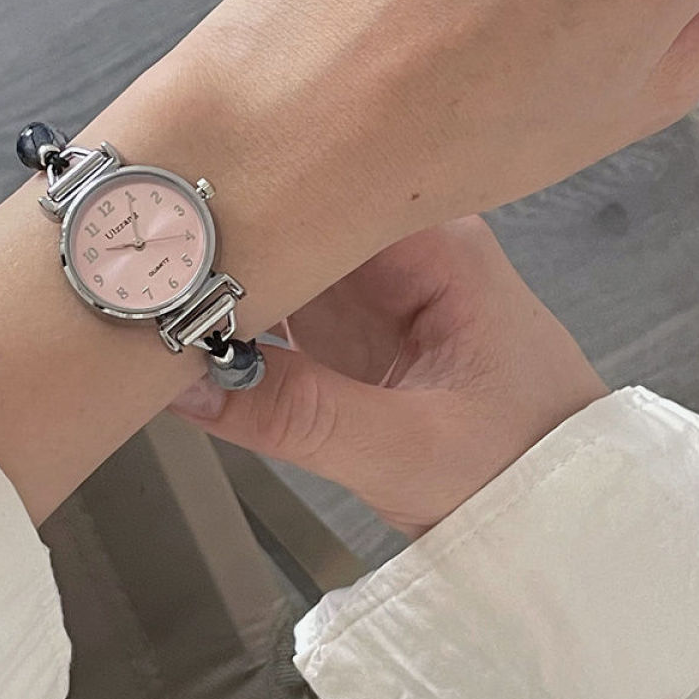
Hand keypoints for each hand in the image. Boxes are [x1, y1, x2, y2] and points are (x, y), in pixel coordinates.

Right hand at [171, 218, 606, 537]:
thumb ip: (299, 415)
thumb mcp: (412, 450)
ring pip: (278, 250)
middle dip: (219, 227)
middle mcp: (398, 248)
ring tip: (140, 284)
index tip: (171, 212)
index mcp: (434, 244)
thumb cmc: (528, 469)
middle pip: (294, 209)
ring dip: (219, 271)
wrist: (567, 517)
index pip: (327, 182)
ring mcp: (369, 285)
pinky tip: (182, 323)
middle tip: (132, 247)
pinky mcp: (348, 323)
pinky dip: (231, 311)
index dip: (250, 189)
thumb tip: (187, 380)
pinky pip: (276, 298)